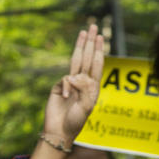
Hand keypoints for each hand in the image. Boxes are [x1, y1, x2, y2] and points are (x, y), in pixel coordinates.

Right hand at [43, 25, 104, 145]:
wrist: (59, 131)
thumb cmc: (75, 122)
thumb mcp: (86, 106)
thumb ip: (84, 89)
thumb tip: (76, 76)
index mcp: (92, 87)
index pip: (96, 65)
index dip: (98, 50)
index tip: (100, 38)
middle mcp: (82, 83)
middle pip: (87, 58)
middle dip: (90, 42)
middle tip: (93, 27)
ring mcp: (70, 84)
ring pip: (76, 61)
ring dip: (80, 46)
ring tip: (83, 32)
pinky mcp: (58, 87)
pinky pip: (64, 80)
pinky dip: (67, 87)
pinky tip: (67, 98)